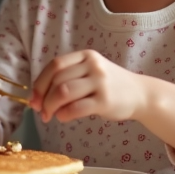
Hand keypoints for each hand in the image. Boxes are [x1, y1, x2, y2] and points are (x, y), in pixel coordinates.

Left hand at [29, 49, 143, 122]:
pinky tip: (63, 117)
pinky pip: (76, 108)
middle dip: (43, 97)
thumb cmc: (109, 85)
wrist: (140, 94)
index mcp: (86, 56)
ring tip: (50, 115)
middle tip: (40, 111)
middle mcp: (93, 65)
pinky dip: (64, 114)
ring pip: (64, 92)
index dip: (40, 82)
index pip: (55, 65)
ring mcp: (100, 82)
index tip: (33, 98)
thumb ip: (67, 79)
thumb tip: (37, 98)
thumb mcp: (90, 72)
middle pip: (57, 79)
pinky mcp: (105, 101)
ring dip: (51, 106)